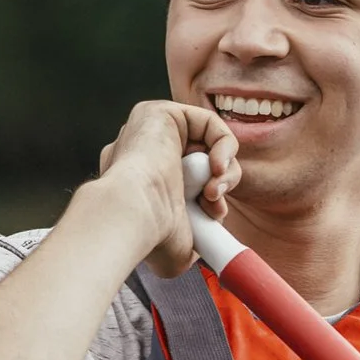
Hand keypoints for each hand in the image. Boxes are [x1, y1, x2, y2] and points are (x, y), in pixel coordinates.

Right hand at [91, 100, 238, 277]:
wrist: (134, 216)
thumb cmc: (150, 237)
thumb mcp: (180, 246)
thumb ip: (195, 237)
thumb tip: (209, 241)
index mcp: (138, 184)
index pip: (182, 182)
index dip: (204, 198)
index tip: (213, 217)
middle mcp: (140, 155)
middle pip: (198, 162)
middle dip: (216, 185)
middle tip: (214, 205)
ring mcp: (146, 131)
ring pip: (206, 145)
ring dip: (223, 172)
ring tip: (212, 192)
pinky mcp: (159, 113)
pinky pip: (209, 124)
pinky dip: (224, 147)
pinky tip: (216, 168)